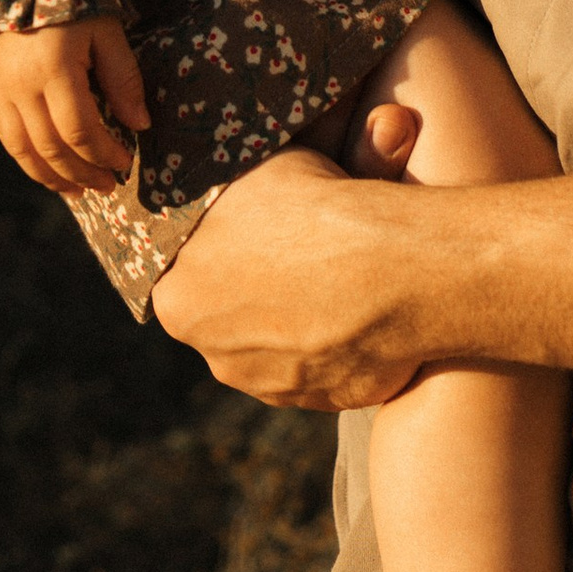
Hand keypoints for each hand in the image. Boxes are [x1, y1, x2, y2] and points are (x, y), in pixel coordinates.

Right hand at [0, 14, 149, 196]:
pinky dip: (28, 161)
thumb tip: (140, 126)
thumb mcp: (107, 31)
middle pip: (53, 147)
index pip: (80, 129)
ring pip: (24, 150)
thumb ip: (123, 78)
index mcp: (54, 69)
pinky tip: (48, 172)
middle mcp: (23, 86)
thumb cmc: (75, 2)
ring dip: (53, 177)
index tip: (125, 162)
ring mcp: (2, 90)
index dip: (105, 153)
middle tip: (108, 185)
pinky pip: (7, 138)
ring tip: (79, 191)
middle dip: (83, 172)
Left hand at [152, 149, 430, 407]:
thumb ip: (225, 192)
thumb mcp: (252, 170)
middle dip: (255, 289)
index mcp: (178, 300)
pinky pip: (318, 369)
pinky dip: (331, 344)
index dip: (221, 249)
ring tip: (334, 278)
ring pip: (273, 346)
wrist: (394, 266)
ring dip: (293, 320)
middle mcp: (216, 354)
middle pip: (228, 316)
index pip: (185, 277)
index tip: (253, 231)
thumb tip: (214, 172)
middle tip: (296, 252)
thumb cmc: (314, 204)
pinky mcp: (321, 401)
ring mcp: (270, 385)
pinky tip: (357, 309)